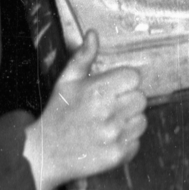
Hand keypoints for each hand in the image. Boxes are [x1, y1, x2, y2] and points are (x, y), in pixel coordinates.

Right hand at [23, 30, 146, 189]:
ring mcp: (114, 136)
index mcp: (97, 90)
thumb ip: (83, 56)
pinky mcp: (117, 156)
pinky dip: (127, 141)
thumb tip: (93, 34)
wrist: (46, 152)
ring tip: (111, 121)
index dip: (125, 80)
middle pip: (141, 98)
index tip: (115, 86)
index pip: (133, 77)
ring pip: (142, 120)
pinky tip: (110, 138)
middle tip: (112, 104)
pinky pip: (137, 142)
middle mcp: (108, 113)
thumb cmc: (58, 113)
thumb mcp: (67, 80)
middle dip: (128, 99)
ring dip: (130, 120)